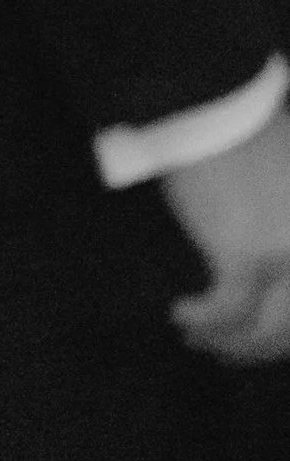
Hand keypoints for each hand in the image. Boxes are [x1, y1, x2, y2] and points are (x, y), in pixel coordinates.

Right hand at [165, 110, 289, 364]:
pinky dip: (205, 321)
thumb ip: (283, 228)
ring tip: (200, 339)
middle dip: (262, 347)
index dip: (283, 335)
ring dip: (233, 344)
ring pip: (269, 329)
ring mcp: (287, 258)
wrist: (219, 110)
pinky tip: (182, 314)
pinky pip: (228, 310)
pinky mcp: (246, 258)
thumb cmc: (251, 136)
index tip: (260, 336)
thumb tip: (268, 271)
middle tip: (227, 349)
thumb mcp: (288, 188)